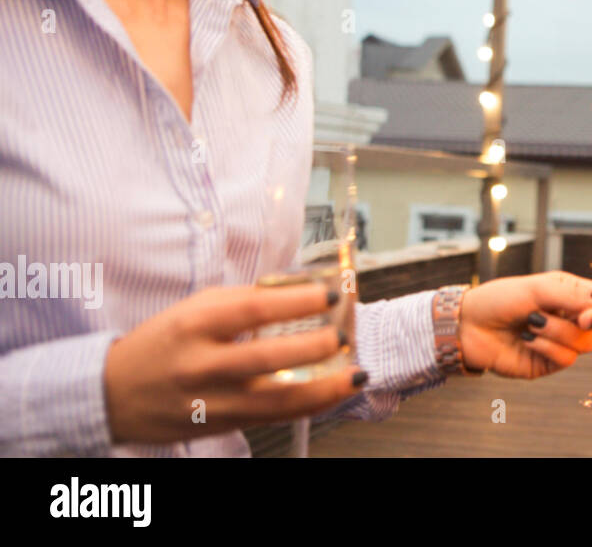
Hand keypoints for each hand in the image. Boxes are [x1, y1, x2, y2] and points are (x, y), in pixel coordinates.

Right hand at [103, 284, 364, 444]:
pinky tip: (334, 393)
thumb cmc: (162, 342)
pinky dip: (308, 406)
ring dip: (323, 387)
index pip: (252, 309)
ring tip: (355, 372)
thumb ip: (243, 301)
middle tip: (343, 336)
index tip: (329, 294)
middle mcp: (202, 364)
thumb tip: (300, 291)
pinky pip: (272, 418)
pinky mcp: (220, 425)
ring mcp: (211, 401)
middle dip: (313, 347)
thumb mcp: (194, 310)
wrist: (112, 394)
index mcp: (195, 324)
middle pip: (266, 358)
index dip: (296, 301)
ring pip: (275, 400)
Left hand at [457, 271, 591, 377]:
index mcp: (566, 297)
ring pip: (584, 344)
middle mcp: (564, 320)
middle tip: (582, 315)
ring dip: (560, 332)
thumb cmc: (499, 299)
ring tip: (534, 322)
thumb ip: (572, 295)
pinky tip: (528, 338)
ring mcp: (556, 344)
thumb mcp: (537, 289)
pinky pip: (565, 359)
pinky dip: (548, 347)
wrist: (467, 325)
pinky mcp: (545, 365)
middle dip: (591, 319)